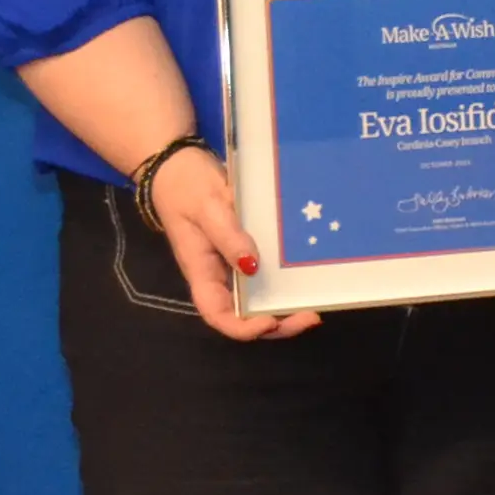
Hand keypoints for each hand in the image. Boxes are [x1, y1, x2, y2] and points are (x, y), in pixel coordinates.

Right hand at [147, 149, 318, 341]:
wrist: (180, 166)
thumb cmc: (187, 187)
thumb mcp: (208, 208)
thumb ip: (228, 236)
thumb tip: (251, 266)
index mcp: (202, 272)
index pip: (217, 314)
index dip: (242, 328)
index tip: (270, 322)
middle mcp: (218, 276)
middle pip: (244, 315)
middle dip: (276, 324)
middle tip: (310, 317)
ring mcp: (232, 265)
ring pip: (257, 300)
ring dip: (284, 309)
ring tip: (314, 307)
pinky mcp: (246, 252)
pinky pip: (264, 277)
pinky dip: (284, 285)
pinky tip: (307, 282)